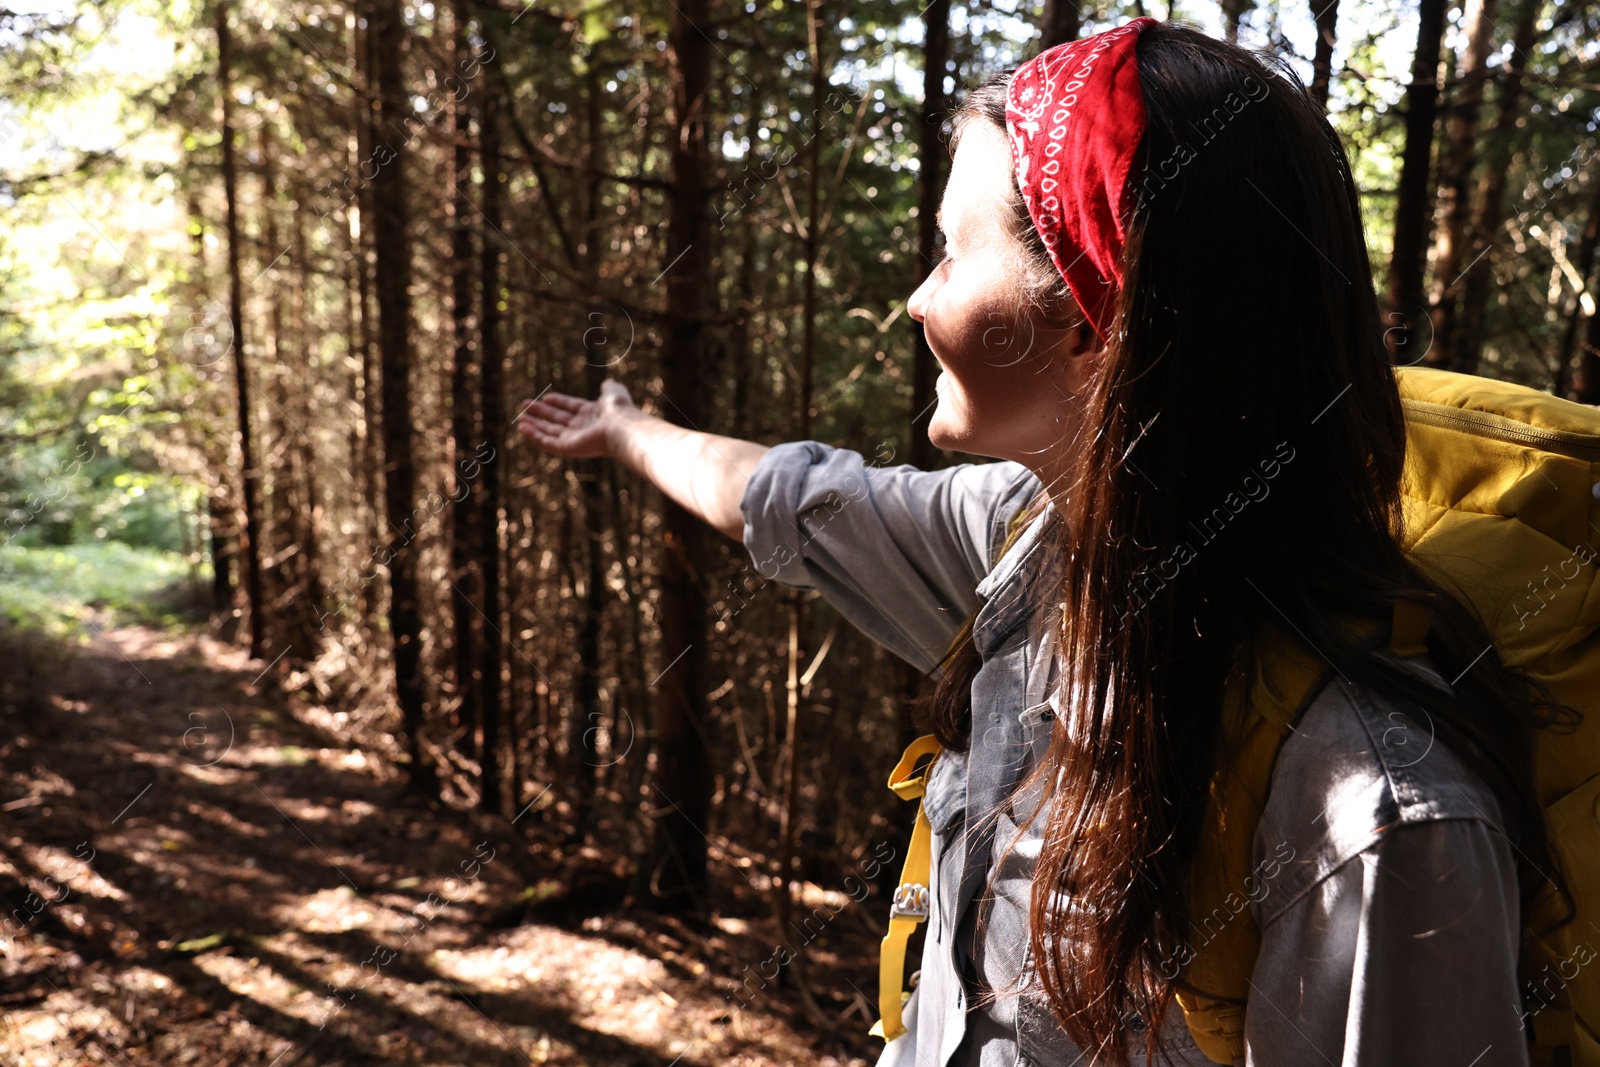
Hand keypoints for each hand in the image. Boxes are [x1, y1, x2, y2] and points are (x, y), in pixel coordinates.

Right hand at [514, 379, 636, 459]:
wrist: (621, 427)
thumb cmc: (618, 410)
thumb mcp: (613, 393)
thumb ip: (609, 388)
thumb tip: (609, 383)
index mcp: (592, 414)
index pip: (571, 407)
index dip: (558, 402)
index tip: (545, 397)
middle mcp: (582, 427)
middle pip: (558, 419)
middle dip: (542, 412)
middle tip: (525, 405)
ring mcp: (574, 438)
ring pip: (550, 432)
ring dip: (534, 425)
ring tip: (520, 418)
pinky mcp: (568, 448)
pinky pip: (547, 442)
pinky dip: (534, 435)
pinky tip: (522, 427)